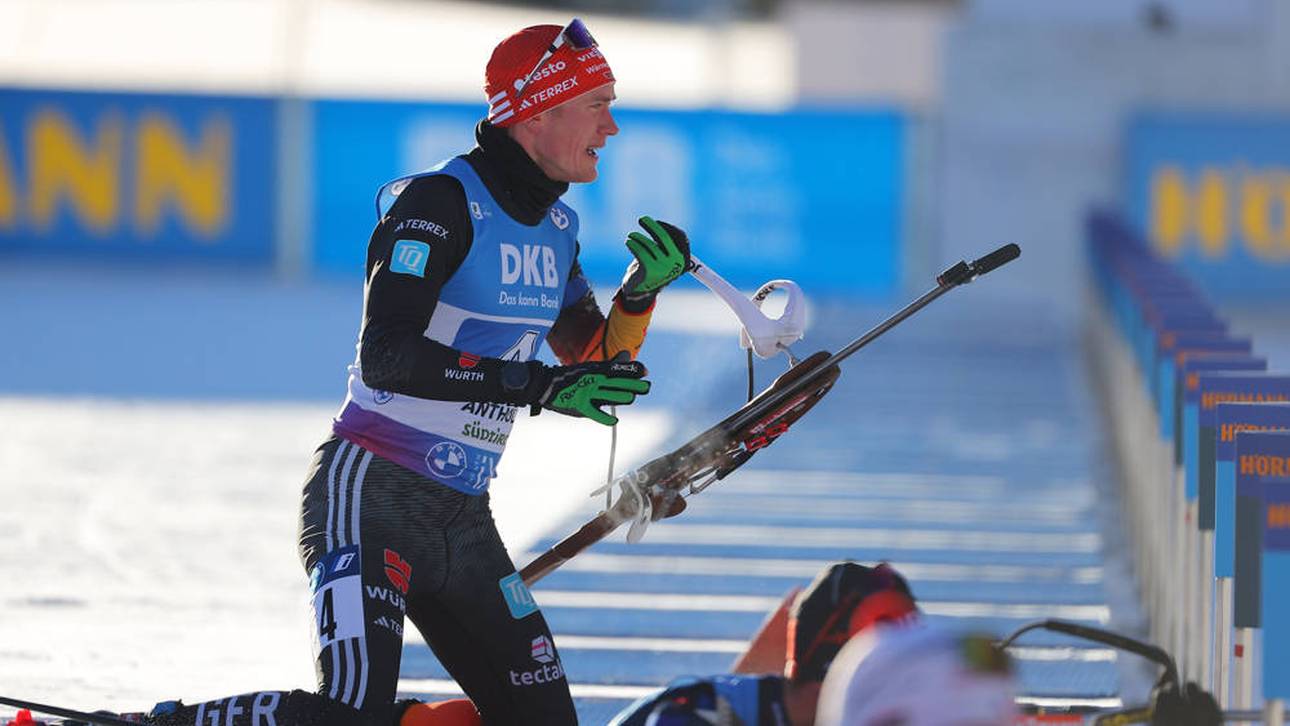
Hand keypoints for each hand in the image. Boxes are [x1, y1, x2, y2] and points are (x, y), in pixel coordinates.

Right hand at [533, 353, 649, 425]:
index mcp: (597, 371)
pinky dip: (604, 418)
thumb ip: (611, 364)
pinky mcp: (580, 406)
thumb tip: (627, 354)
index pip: (618, 370)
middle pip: (617, 383)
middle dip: (633, 384)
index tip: (645, 371)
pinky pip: (594, 413)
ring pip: (608, 396)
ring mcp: (587, 393)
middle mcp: (594, 381)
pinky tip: (614, 421)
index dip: (632, 370)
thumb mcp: (591, 368)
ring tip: (631, 397)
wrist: (546, 385)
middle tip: (647, 387)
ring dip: (621, 397)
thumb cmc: (572, 377)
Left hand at [621, 217, 690, 298]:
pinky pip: (640, 251)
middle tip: (642, 220)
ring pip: (649, 244)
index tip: (656, 222)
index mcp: (684, 260)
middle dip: (652, 226)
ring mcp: (663, 267)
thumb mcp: (662, 256)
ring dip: (638, 237)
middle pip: (664, 238)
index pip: (680, 237)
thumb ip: (665, 243)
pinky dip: (633, 244)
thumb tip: (658, 225)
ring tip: (631, 236)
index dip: (668, 227)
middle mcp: (676, 264)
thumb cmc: (652, 268)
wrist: (640, 290)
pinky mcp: (650, 270)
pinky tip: (629, 242)